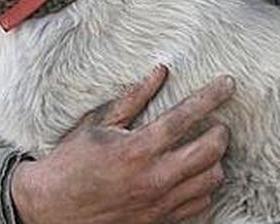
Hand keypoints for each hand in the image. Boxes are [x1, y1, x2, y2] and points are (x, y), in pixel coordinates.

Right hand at [11, 66, 234, 223]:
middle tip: (217, 122)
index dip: (211, 96)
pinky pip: (201, 204)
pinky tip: (194, 175)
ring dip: (215, 161)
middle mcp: (154, 177)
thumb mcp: (98, 124)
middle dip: (220, 131)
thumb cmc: (72, 162)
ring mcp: (159, 202)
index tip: (227, 83)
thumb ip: (133, 98)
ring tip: (205, 148)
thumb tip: (160, 71)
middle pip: (210, 151)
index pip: (186, 116)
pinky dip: (204, 187)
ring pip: (211, 179)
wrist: (51, 209)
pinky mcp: (160, 220)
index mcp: (137, 149)